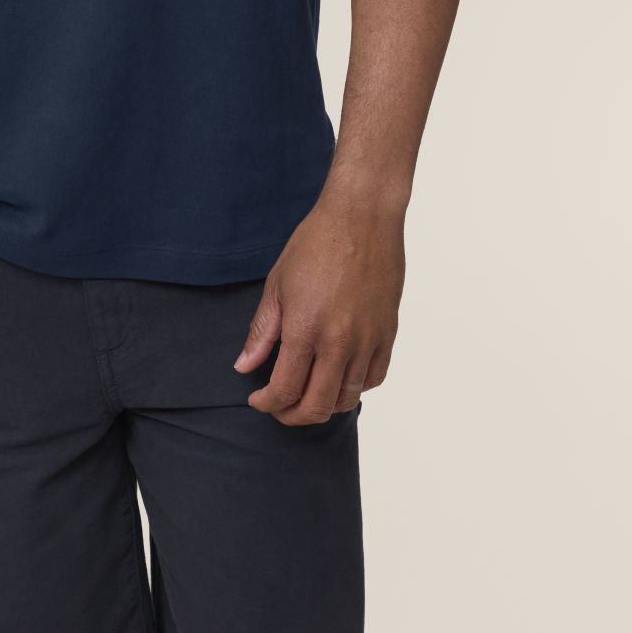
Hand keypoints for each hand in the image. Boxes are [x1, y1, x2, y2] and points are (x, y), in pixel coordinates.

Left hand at [233, 191, 403, 422]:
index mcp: (306, 329)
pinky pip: (373, 378)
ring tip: (307, 394)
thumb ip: (262, 332)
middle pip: (317, 406)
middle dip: (293, 415)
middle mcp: (339, 342)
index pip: (284, 389)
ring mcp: (368, 340)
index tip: (258, 399)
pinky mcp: (387, 333)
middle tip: (279, 408)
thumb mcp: (277, 285)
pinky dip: (354, 388)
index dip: (267, 403)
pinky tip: (338, 377)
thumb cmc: (316, 243)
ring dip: (324, 405)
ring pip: (347, 398)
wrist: (362, 217)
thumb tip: (244, 366)